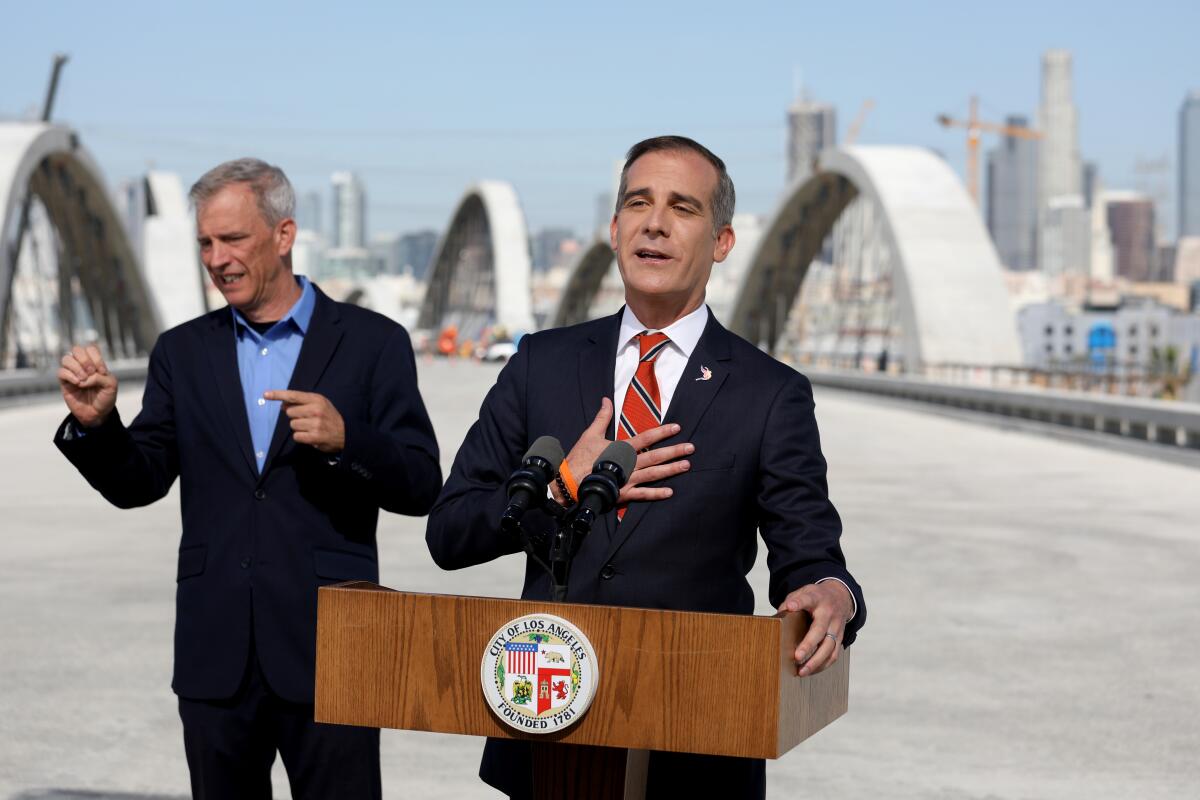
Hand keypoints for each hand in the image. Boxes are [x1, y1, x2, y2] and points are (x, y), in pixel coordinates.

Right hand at [58, 344, 118, 427]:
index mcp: (95, 363)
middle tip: (91, 372)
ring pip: (66, 358)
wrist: (97, 414)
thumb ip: (100, 377)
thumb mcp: (111, 386)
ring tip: (84, 380)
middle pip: (76, 349)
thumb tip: (84, 377)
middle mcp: (82, 366)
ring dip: (76, 367)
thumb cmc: (105, 398)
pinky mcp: (64, 382)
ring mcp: (72, 373)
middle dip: (84, 359)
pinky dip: (69, 375)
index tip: (102, 372)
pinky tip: (78, 383)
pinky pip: (61, 372)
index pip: (91, 348)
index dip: (96, 357)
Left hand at [264, 390, 344, 453]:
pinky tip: (310, 435)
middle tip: (307, 419)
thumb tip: (282, 405)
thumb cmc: (329, 417)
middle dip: (295, 417)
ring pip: (292, 425)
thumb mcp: (320, 404)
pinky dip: (301, 437)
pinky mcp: (315, 437)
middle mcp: (316, 410)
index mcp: (317, 399)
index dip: (278, 395)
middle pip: (290, 413)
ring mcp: (315, 424)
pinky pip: (296, 436)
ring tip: (310, 428)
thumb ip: (302, 403)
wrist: (346, 433)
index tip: (265, 394)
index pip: (293, 395)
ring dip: (298, 428)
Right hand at [554, 397, 692, 505]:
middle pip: (655, 456)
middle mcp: (628, 464)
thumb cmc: (579, 458)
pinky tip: (670, 492)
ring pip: (654, 474)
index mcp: (621, 449)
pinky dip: (656, 494)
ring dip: (671, 470)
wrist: (569, 482)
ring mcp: (627, 480)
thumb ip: (602, 417)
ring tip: (686, 465)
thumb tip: (606, 400)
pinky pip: (643, 495)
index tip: (677, 428)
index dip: (662, 432)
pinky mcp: (623, 494)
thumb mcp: (590, 434)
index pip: (646, 438)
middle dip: (674, 451)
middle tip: (691, 448)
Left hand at [779, 581, 854, 676]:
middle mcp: (828, 613)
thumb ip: (790, 602)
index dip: (798, 602)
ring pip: (829, 647)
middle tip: (796, 657)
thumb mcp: (804, 592)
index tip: (790, 606)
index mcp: (817, 598)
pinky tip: (810, 670)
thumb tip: (777, 618)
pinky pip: (834, 655)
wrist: (840, 597)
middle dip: (808, 645)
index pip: (807, 599)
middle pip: (820, 630)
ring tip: (801, 671)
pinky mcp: (840, 638)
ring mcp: (836, 626)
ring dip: (815, 661)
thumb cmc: (817, 597)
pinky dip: (822, 665)